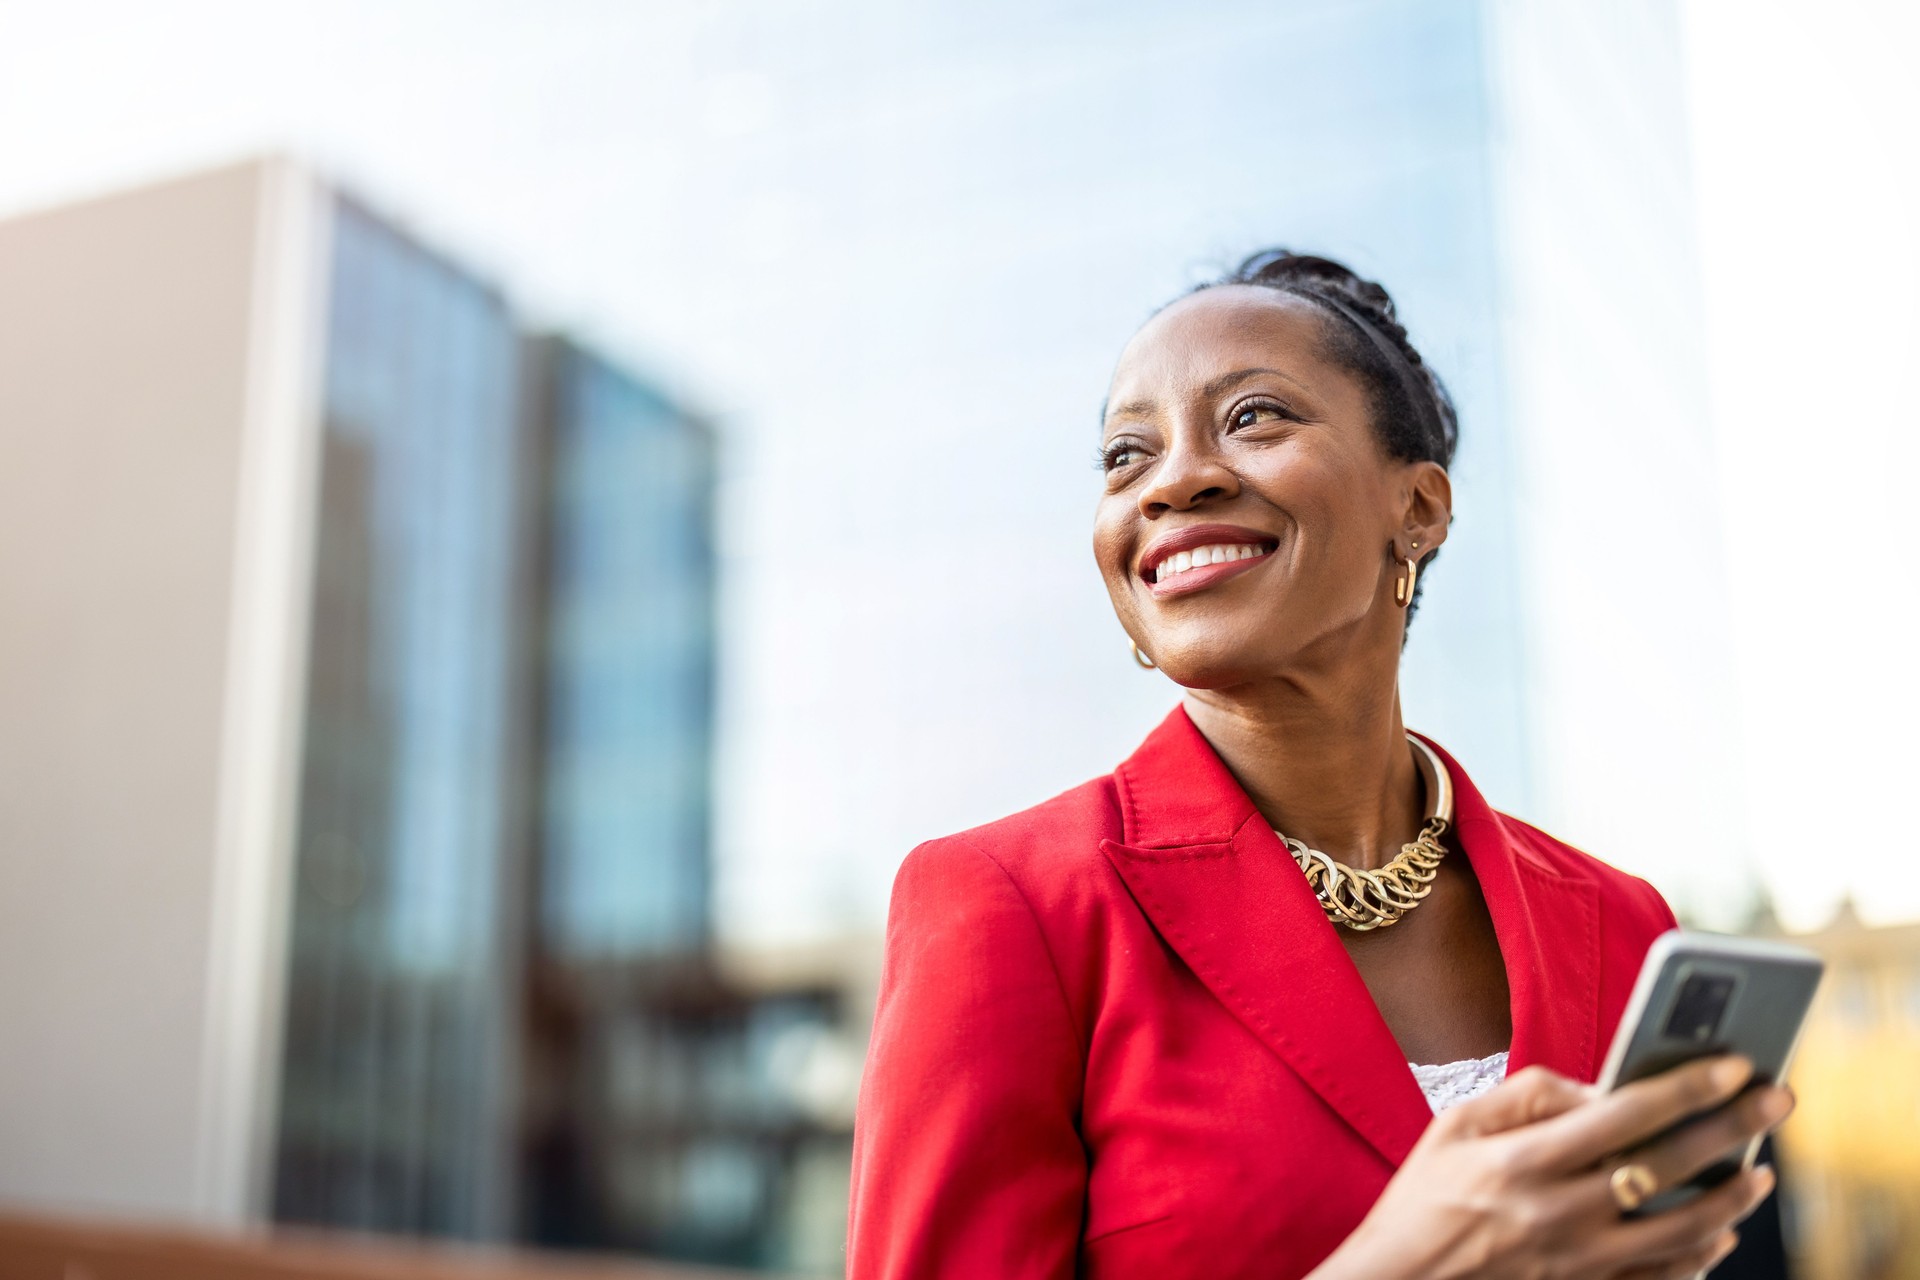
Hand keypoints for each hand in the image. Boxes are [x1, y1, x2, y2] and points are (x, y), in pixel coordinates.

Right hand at [1315, 1055, 1792, 1279]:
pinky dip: (1700, 1256)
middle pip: (1667, 1167)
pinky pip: (1660, 1279)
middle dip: (1732, 1127)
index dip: (1685, 1086)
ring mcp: (1577, 1262)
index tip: (1734, 1063)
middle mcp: (1558, 1213)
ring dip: (1731, 1199)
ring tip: (1761, 1171)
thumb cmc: (1422, 1199)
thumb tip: (1595, 1087)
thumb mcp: (1454, 1126)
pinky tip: (1721, 1231)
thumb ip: (1526, 1095)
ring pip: (1681, 1233)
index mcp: (1523, 1161)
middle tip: (1779, 1098)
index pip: (1625, 1114)